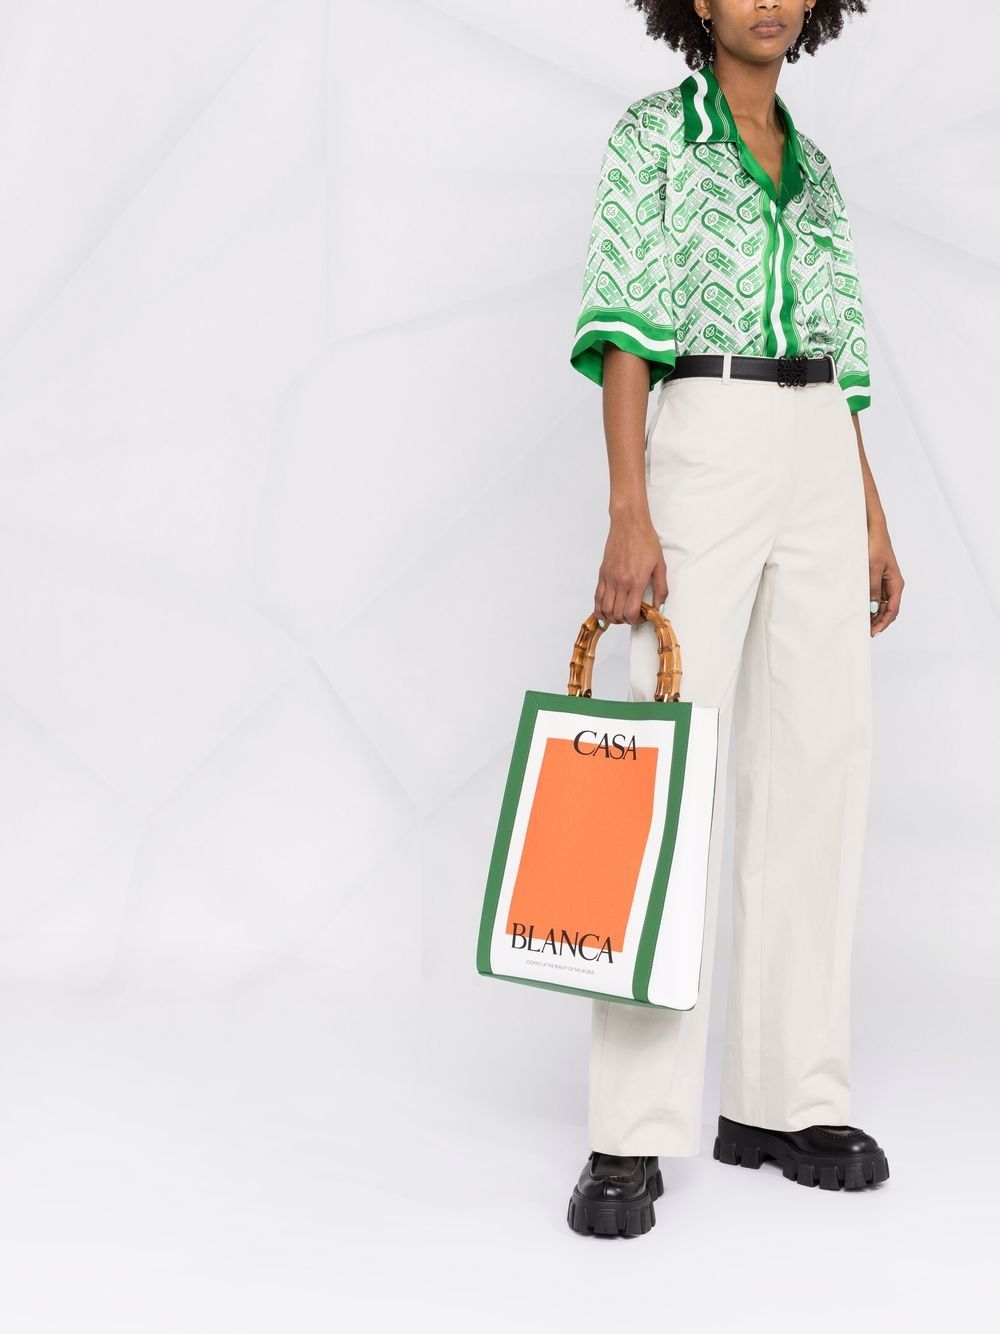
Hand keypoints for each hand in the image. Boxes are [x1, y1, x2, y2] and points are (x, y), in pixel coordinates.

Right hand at [595, 513, 666, 625]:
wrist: (629, 524)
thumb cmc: (645, 541)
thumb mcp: (660, 565)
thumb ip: (661, 589)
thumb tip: (659, 607)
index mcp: (635, 581)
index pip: (631, 612)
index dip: (636, 621)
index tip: (642, 617)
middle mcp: (620, 582)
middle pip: (617, 614)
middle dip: (626, 620)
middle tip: (634, 615)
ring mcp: (609, 579)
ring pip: (604, 609)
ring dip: (612, 617)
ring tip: (621, 614)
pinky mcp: (603, 574)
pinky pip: (597, 597)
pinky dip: (600, 609)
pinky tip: (606, 611)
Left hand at [868, 521, 903, 635]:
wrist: (873, 530)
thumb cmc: (875, 546)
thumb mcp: (872, 568)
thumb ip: (873, 588)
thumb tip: (873, 608)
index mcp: (896, 584)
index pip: (892, 609)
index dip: (883, 622)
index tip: (873, 632)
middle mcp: (893, 585)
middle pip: (888, 610)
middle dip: (879, 621)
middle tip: (866, 632)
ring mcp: (885, 582)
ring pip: (882, 604)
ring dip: (874, 614)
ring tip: (863, 623)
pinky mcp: (877, 578)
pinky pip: (876, 596)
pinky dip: (870, 605)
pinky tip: (861, 609)